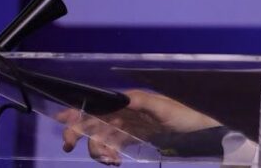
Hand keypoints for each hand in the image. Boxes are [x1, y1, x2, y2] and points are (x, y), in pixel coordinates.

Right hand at [58, 89, 218, 164]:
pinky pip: (112, 148)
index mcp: (127, 102)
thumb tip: (120, 98)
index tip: (62, 121)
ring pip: (100, 139)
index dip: (79, 111)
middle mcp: (123, 113)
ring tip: (110, 161)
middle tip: (71, 147)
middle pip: (94, 123)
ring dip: (98, 150)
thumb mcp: (161, 107)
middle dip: (79, 134)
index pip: (98, 105)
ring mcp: (127, 128)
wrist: (198, 130)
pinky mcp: (133, 140)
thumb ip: (141, 102)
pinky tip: (115, 162)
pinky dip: (108, 156)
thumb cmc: (182, 115)